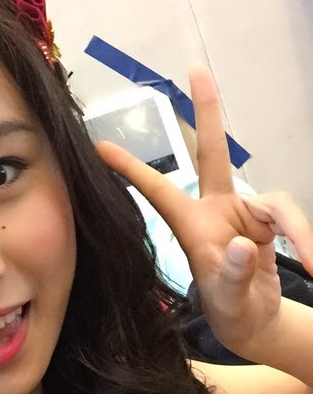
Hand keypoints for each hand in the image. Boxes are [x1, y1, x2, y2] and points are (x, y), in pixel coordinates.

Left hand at [96, 67, 312, 356]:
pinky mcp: (268, 220)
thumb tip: (247, 244)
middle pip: (214, 154)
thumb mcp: (229, 301)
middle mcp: (215, 210)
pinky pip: (290, 216)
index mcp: (192, 227)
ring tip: (311, 264)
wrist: (254, 322)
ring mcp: (243, 212)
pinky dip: (305, 237)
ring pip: (274, 201)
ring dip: (296, 230)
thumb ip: (236, 276)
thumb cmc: (230, 311)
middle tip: (197, 70)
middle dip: (208, 114)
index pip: (159, 191)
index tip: (101, 146)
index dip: (132, 169)